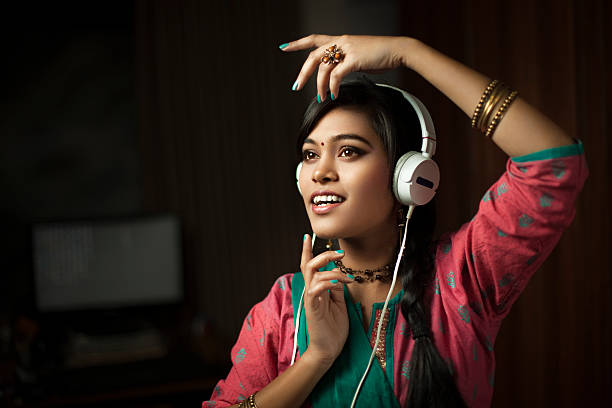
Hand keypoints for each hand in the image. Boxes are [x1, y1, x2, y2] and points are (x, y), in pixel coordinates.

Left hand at [280, 34, 406, 100]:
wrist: (398, 50)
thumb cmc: (381, 55)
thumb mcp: (359, 57)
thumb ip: (346, 62)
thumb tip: (338, 75)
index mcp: (341, 40)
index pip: (314, 39)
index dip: (298, 43)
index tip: (285, 47)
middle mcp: (341, 42)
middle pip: (313, 56)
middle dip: (303, 73)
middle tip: (297, 86)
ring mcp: (347, 49)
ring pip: (323, 68)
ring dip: (320, 86)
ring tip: (322, 97)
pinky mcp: (354, 58)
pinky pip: (336, 75)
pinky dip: (333, 87)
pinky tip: (334, 94)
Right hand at [300, 234, 353, 366]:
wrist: (328, 349)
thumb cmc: (333, 328)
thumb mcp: (339, 303)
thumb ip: (337, 287)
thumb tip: (340, 273)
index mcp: (317, 288)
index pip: (309, 265)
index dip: (307, 250)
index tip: (307, 236)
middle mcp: (311, 291)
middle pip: (309, 264)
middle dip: (324, 254)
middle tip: (341, 254)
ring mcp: (311, 298)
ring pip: (313, 273)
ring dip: (332, 270)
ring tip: (347, 277)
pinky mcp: (313, 308)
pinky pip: (315, 289)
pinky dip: (326, 282)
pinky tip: (337, 283)